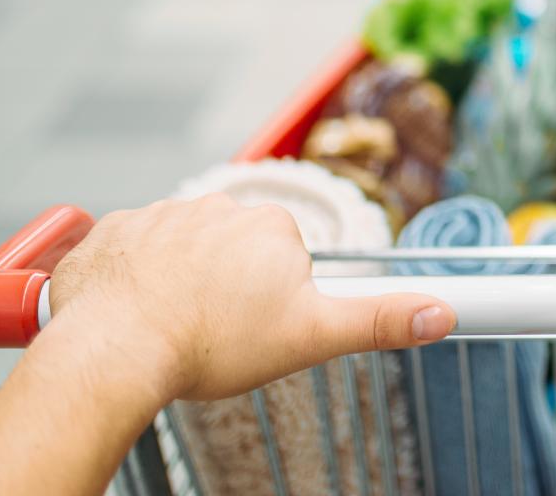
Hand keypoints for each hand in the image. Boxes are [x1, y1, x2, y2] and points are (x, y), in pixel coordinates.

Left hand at [45, 194, 454, 402]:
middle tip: (212, 329)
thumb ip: (379, 321)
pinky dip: (132, 276)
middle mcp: (218, 206)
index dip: (270, 298)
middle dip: (226, 284)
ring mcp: (161, 214)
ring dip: (178, 278)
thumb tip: (443, 313)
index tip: (252, 326)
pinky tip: (132, 310)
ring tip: (170, 323)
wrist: (116, 348)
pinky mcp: (112, 229)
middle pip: (232, 248)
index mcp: (271, 226)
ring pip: (181, 248)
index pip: (282, 257)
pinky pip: (130, 249)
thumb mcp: (310, 337)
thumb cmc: (211, 344)